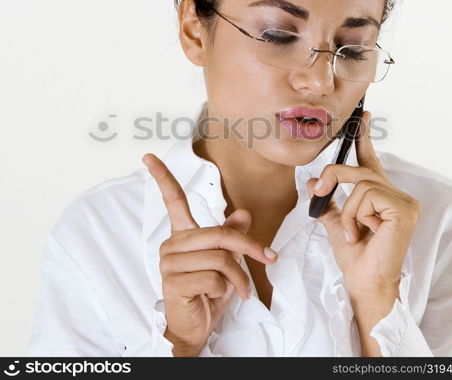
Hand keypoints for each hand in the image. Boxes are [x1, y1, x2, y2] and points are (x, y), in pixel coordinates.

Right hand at [142, 153, 277, 356]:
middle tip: (269, 258)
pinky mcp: (174, 282)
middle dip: (249, 248)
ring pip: (220, 258)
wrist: (194, 327)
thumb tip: (244, 214)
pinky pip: (214, 278)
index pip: (172, 201)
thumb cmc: (208, 292)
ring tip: (239, 289)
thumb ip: (232, 236)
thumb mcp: (226, 261)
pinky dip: (226, 290)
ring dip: (239, 277)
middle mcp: (172, 245)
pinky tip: (214, 297)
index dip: (163, 177)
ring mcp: (170, 263)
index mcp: (182, 235)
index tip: (149, 157)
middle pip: (219, 234)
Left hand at [306, 111, 421, 299]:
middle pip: (359, 169)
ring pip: (361, 182)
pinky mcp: (403, 209)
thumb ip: (328, 201)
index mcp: (381, 195)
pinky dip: (355, 214)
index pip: (371, 161)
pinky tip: (362, 233)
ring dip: (347, 209)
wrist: (364, 281)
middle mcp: (396, 194)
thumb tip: (312, 181)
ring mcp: (404, 202)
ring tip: (352, 231)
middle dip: (333, 177)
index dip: (365, 138)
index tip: (363, 117)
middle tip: (319, 192)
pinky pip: (366, 195)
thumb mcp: (336, 223)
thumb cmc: (355, 256)